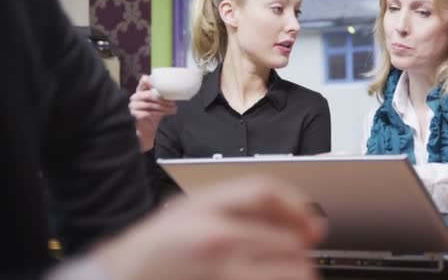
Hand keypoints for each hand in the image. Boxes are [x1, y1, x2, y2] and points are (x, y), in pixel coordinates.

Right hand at [92, 176, 324, 279]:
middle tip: (306, 249)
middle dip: (302, 245)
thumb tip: (288, 215)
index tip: (310, 220)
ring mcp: (222, 270)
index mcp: (205, 206)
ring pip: (289, 269)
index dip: (296, 204)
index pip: (265, 191)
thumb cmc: (157, 246)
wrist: (122, 277)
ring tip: (299, 271)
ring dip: (300, 270)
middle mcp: (217, 236)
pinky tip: (276, 278)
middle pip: (286, 236)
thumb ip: (234, 207)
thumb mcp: (189, 210)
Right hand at [129, 75, 175, 151]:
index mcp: (141, 91)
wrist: (147, 131)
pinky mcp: (133, 115)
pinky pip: (147, 113)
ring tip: (173, 109)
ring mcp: (133, 106)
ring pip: (150, 104)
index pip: (143, 81)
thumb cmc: (153, 115)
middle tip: (173, 103)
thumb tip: (176, 92)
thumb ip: (164, 97)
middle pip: (149, 94)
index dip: (151, 80)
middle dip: (163, 99)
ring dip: (163, 107)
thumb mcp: (160, 104)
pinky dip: (158, 114)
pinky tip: (165, 114)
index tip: (162, 83)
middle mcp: (135, 97)